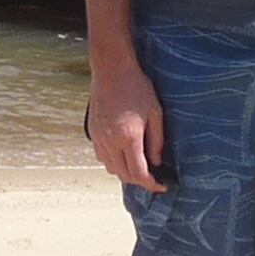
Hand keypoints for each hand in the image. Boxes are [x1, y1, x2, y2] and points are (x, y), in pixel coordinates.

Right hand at [86, 55, 169, 191]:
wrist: (111, 70)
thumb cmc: (136, 88)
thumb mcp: (155, 113)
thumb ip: (157, 141)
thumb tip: (156, 162)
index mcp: (128, 137)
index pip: (139, 173)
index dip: (152, 184)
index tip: (161, 185)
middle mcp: (110, 142)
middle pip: (124, 175)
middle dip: (139, 181)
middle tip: (153, 177)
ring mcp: (99, 138)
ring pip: (111, 169)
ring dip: (125, 172)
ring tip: (138, 165)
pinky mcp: (92, 132)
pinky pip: (102, 157)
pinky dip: (113, 161)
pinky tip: (123, 152)